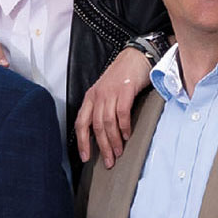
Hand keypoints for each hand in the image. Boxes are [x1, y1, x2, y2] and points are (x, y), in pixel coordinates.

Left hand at [74, 45, 151, 166]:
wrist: (136, 57)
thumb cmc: (123, 76)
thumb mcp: (106, 93)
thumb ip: (103, 109)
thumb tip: (103, 134)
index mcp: (91, 97)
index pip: (81, 123)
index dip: (82, 142)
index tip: (86, 157)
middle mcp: (98, 95)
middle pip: (96, 126)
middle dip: (102, 147)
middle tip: (109, 161)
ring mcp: (111, 92)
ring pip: (107, 122)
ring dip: (113, 140)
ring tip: (118, 152)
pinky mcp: (125, 90)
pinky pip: (122, 113)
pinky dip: (124, 127)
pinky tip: (127, 135)